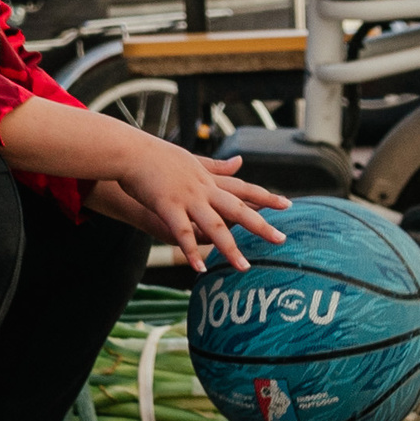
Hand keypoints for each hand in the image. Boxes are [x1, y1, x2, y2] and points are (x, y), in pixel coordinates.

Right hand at [110, 140, 289, 271]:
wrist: (131, 152)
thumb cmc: (158, 157)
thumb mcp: (192, 159)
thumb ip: (217, 166)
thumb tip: (240, 161)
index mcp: (209, 179)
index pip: (244, 187)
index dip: (266, 197)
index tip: (288, 205)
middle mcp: (204, 189)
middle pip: (237, 208)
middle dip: (260, 225)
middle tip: (281, 239)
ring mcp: (187, 198)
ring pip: (214, 226)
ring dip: (229, 248)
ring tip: (243, 267)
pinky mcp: (168, 207)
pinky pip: (183, 233)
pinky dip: (192, 251)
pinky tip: (200, 268)